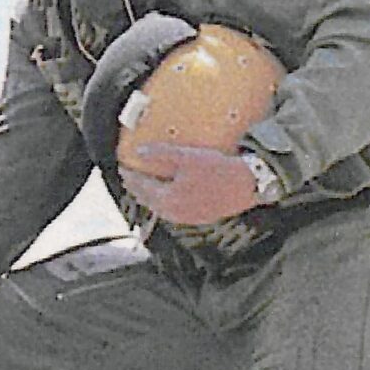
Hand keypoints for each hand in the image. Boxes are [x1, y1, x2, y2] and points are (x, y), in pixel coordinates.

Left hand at [118, 142, 260, 226]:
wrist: (246, 185)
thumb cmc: (217, 169)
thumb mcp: (187, 157)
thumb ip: (161, 154)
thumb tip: (139, 151)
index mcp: (167, 199)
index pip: (141, 187)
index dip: (130, 176)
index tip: (122, 167)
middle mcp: (173, 213)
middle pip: (148, 200)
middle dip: (136, 189)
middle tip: (129, 178)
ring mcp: (186, 218)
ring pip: (160, 208)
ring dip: (150, 197)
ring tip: (145, 187)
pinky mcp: (198, 218)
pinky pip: (173, 210)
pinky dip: (165, 201)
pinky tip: (169, 195)